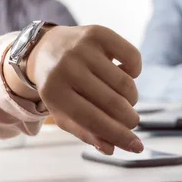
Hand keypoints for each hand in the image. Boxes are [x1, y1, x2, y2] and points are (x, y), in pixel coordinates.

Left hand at [27, 25, 142, 155]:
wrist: (45, 48)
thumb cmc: (58, 86)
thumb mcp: (63, 112)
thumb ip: (86, 132)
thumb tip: (112, 149)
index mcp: (55, 92)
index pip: (93, 119)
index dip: (118, 135)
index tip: (137, 146)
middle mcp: (67, 67)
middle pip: (112, 102)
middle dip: (129, 118)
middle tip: (131, 121)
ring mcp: (83, 48)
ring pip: (125, 82)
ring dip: (131, 97)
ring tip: (124, 98)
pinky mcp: (98, 33)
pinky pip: (132, 56)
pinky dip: (135, 70)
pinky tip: (124, 72)